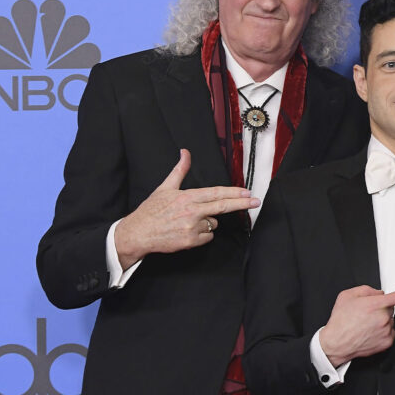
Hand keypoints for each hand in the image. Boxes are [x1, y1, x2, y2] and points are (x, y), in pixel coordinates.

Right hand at [114, 149, 260, 268]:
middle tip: (255, 202)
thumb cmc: (151, 210)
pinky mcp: (191, 241)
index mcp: (187, 197)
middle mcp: (192, 211)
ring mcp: (192, 227)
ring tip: (189, 221)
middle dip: (242, 204)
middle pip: (223, 207)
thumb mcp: (165, 187)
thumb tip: (185, 153)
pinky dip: (202, 235)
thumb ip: (179, 170)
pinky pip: (207, 237)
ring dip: (208, 222)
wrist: (138, 233)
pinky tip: (188, 231)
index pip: (216, 193)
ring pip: (214, 223)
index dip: (234, 192)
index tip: (247, 192)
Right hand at [319, 285, 394, 365]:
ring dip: (380, 320)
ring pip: (389, 320)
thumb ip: (367, 290)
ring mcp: (386, 331)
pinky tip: (368, 333)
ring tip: (363, 325)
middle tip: (364, 314)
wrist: (335, 343)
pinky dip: (381, 331)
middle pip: (389, 308)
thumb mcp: (348, 296)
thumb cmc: (340, 321)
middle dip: (381, 308)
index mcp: (375, 305)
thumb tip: (378, 294)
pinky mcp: (386, 342)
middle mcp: (383, 318)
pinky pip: (389, 331)